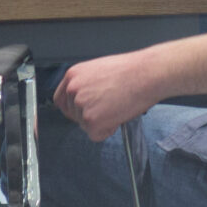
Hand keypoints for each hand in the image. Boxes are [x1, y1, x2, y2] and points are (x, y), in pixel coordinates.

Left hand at [53, 50, 169, 140]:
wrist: (146, 74)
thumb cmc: (130, 70)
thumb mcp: (99, 71)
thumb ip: (86, 84)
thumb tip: (85, 99)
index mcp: (73, 75)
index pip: (61, 100)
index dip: (73, 108)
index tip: (82, 112)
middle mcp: (72, 89)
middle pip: (73, 115)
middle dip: (89, 116)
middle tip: (109, 107)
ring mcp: (80, 105)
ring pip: (85, 126)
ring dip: (101, 122)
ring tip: (117, 106)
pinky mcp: (91, 120)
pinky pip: (96, 135)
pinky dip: (108, 130)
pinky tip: (118, 115)